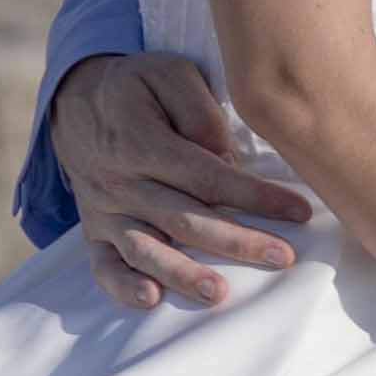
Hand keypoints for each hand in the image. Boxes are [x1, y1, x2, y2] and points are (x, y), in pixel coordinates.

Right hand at [54, 51, 313, 313]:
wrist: (75, 102)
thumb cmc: (137, 88)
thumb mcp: (169, 74)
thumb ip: (199, 111)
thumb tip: (226, 158)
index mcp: (143, 141)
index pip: (207, 175)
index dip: (255, 196)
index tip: (299, 212)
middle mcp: (122, 182)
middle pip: (184, 218)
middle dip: (236, 242)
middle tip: (283, 257)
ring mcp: (105, 211)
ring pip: (145, 249)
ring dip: (182, 273)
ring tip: (217, 294)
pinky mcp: (94, 231)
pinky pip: (103, 266)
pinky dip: (123, 287)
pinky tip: (151, 300)